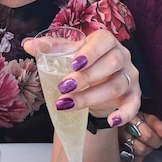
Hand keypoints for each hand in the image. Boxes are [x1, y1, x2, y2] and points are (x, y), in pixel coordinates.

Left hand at [24, 29, 140, 126]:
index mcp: (106, 41)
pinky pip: (134, 105)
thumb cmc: (83, 63)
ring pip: (116, 85)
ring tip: (68, 104)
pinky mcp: (133, 95)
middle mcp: (122, 56)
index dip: (90, 52)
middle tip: (63, 87)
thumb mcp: (67, 53)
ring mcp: (129, 76)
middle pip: (110, 63)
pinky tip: (111, 121)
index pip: (103, 41)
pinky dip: (125, 114)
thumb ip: (49, 48)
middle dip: (86, 77)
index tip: (73, 64)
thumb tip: (28, 44)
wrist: (98, 81)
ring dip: (92, 97)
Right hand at [117, 112, 161, 161]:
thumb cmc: (128, 120)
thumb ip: (157, 124)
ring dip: (140, 154)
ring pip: (136, 158)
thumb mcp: (143, 117)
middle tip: (146, 141)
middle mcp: (118, 131)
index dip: (156, 139)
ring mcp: (113, 144)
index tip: (157, 138)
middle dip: (149, 147)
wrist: (109, 122)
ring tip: (137, 145)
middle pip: (142, 149)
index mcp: (128, 119)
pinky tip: (130, 151)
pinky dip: (133, 159)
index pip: (148, 136)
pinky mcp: (112, 155)